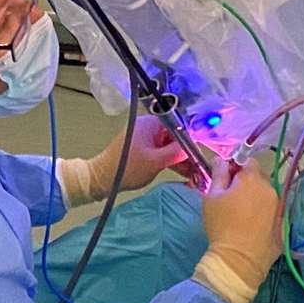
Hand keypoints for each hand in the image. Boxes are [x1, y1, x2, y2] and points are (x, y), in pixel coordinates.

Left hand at [68, 117, 191, 201]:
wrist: (102, 179)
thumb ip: (176, 152)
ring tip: (194, 173)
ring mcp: (145, 138)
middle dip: (187, 151)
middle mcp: (147, 127)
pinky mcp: (142, 149)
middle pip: (174, 135)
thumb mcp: (156, 161)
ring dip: (180, 158)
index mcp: (149, 123)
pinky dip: (171, 160)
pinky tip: (183, 171)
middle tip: (200, 165)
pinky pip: (162, 151)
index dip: (191, 138)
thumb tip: (193, 146)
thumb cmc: (126, 168)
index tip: (201, 150)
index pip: (178, 125)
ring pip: (169, 145)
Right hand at [193, 160, 281, 302]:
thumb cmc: (221, 226)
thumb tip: (222, 160)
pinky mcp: (283, 224)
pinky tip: (252, 225)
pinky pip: (272, 211)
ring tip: (243, 213)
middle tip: (232, 197)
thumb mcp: (211, 197)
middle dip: (247, 182)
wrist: (238, 260)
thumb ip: (218, 174)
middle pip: (259, 177)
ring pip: (267, 194)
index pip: (248, 161)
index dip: (236, 168)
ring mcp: (280, 207)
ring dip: (256, 197)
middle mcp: (271, 189)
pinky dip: (264, 213)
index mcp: (252, 179)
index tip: (226, 180)